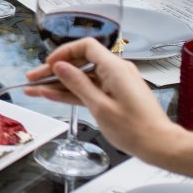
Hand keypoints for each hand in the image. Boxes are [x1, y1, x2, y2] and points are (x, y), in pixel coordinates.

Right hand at [23, 38, 177, 157]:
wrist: (160, 145)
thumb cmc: (135, 129)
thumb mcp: (99, 107)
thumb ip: (78, 84)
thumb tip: (60, 67)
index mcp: (115, 68)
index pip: (85, 47)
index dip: (64, 53)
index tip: (48, 65)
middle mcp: (116, 71)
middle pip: (80, 63)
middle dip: (54, 71)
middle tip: (33, 79)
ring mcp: (116, 83)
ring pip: (82, 78)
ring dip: (59, 84)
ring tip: (36, 90)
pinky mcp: (115, 95)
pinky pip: (90, 88)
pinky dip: (73, 92)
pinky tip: (53, 96)